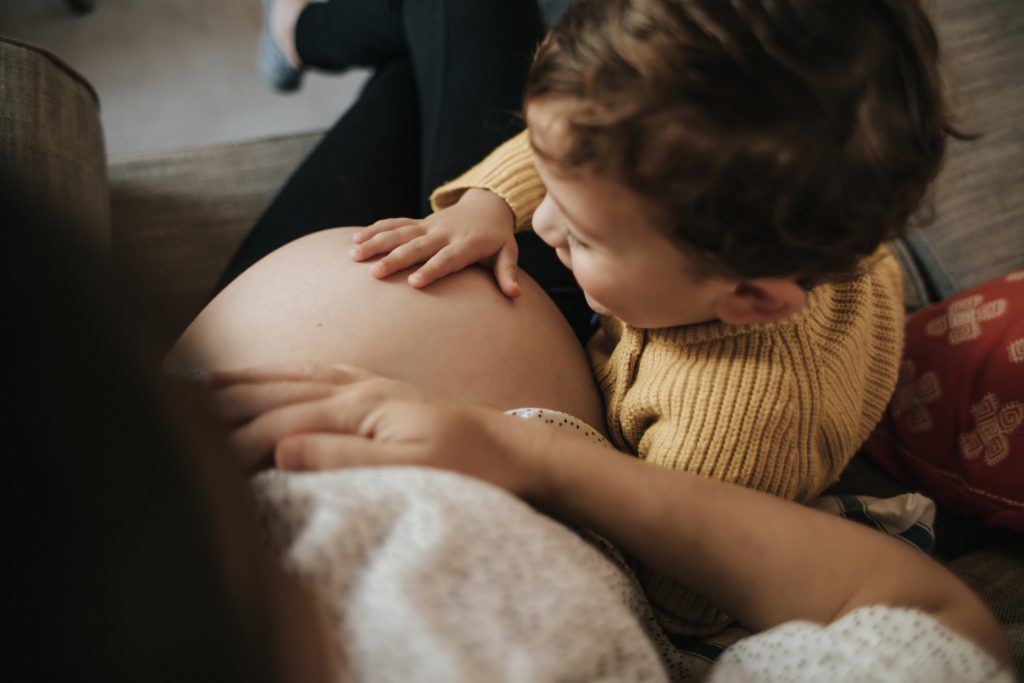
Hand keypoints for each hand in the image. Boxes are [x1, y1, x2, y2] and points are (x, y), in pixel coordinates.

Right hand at [206, 363, 550, 493]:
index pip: (281, 421)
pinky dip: (294, 373)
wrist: (515, 447)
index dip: (236, 439)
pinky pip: (325, 374)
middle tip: (175, 400)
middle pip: (279, 390)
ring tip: (210, 379)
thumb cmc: (468, 464)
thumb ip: (345, 459)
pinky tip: (286, 376)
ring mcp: (372, 386)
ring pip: (297, 377)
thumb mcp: (410, 468)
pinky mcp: (384, 393)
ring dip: (252, 379)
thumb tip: (281, 450)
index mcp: (361, 406)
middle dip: (226, 398)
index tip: (199, 457)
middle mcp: (361, 388)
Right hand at [350, 189, 521, 297]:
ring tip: (354, 255)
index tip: (414, 282)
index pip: (447, 258)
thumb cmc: (497, 238)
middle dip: (395, 259)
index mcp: (466, 243)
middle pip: (417, 247)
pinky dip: (375, 229)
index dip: (431, 269)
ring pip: (399, 233)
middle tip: (375, 274)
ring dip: (376, 243)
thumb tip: (515, 295)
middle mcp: (444, 233)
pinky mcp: (419, 222)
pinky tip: (354, 239)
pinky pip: (394, 223)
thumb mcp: (508, 252)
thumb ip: (508, 273)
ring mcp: (429, 226)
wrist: (487, 205)